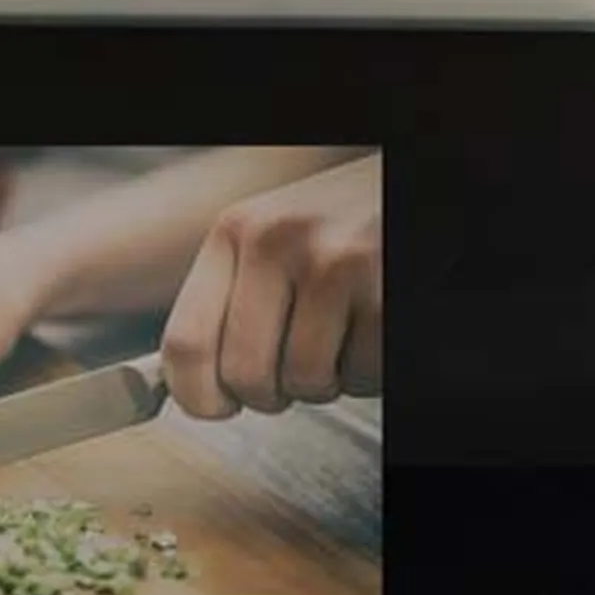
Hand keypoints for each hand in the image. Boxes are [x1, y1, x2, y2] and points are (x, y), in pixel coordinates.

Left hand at [160, 155, 382, 418]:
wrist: (409, 188)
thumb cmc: (349, 219)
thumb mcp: (273, 234)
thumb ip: (232, 294)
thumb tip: (192, 380)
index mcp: (237, 230)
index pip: (185, 342)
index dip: (198, 395)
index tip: (215, 406)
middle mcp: (279, 241)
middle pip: (246, 376)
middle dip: (273, 393)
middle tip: (294, 369)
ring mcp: (335, 265)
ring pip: (307, 383)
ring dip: (327, 380)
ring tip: (341, 337)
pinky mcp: (383, 292)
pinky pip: (362, 376)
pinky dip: (368, 370)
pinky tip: (371, 328)